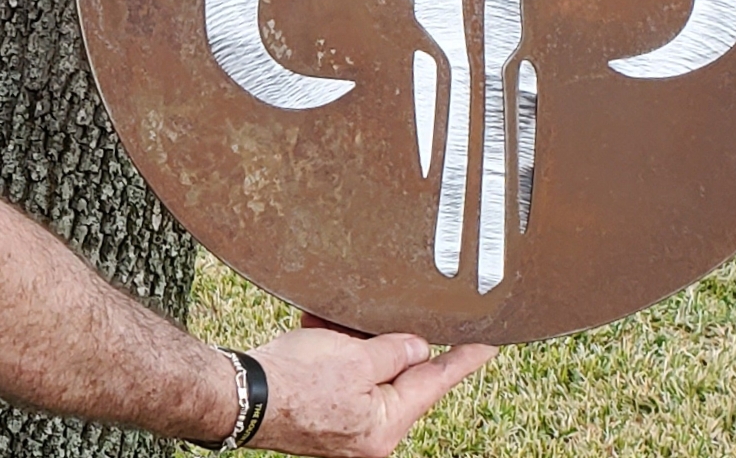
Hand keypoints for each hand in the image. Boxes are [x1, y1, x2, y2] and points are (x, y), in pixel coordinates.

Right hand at [248, 325, 496, 456]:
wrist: (236, 395)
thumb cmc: (295, 381)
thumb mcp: (356, 358)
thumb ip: (395, 350)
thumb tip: (418, 348)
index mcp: (385, 425)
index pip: (438, 381)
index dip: (466, 356)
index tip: (493, 342)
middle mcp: (370, 432)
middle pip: (400, 373)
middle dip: (390, 338)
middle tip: (393, 310)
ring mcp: (346, 424)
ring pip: (367, 366)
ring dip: (355, 339)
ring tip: (334, 322)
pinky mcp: (325, 411)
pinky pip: (342, 371)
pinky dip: (333, 348)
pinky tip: (318, 326)